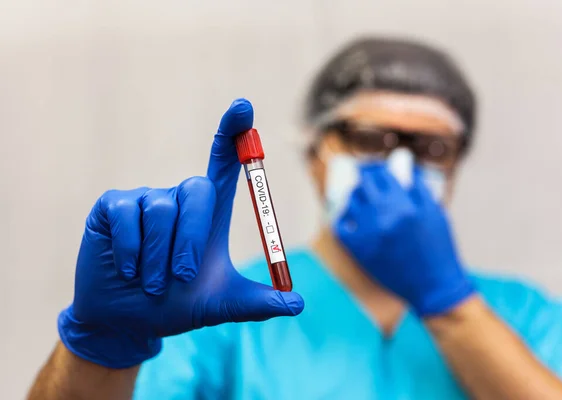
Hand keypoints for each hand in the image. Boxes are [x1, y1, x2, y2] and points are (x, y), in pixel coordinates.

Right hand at [58, 99, 303, 368]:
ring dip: (159, 255)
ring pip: (160, 209)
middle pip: (198, 190)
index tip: (243, 106)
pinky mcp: (111, 206)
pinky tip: (128, 269)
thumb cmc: (178, 306)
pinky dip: (131, 250)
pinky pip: (126, 215)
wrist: (129, 321)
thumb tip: (297, 305)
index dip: (233, 133)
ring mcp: (144, 199)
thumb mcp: (220, 305)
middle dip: (194, 239)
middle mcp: (179, 198)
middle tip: (183, 277)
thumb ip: (257, 303)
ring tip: (152, 284)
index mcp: (209, 213)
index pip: (224, 163)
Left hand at [333, 156, 473, 316]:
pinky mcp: (359, 250)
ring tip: (359, 194)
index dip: (379, 168)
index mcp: (405, 205)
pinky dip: (343, 217)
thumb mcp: (435, 213)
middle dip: (365, 177)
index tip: (377, 168)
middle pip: (364, 184)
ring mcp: (368, 234)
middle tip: (366, 176)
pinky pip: (341, 226)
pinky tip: (348, 214)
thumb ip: (418, 188)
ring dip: (354, 195)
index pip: (383, 175)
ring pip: (350, 202)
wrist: (433, 286)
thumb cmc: (438, 248)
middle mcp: (384, 217)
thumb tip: (404, 167)